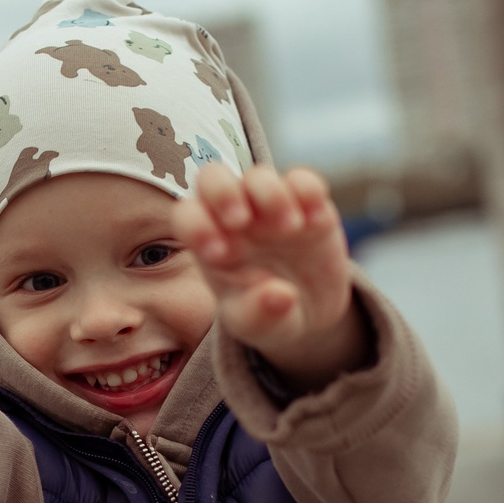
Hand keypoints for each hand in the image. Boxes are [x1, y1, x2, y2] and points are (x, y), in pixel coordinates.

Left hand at [175, 165, 366, 391]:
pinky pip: (302, 180)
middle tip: (241, 221)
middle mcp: (235, 217)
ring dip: (271, 196)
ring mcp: (269, 207)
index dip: (197, 226)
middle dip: (223, 192)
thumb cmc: (265, 315)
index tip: (221, 254)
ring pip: (259, 175)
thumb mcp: (257, 326)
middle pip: (213, 177)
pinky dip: (309, 192)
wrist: (307, 312)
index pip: (188, 216)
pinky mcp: (306, 203)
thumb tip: (278, 295)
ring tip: (290, 229)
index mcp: (210, 243)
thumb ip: (259, 314)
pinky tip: (315, 222)